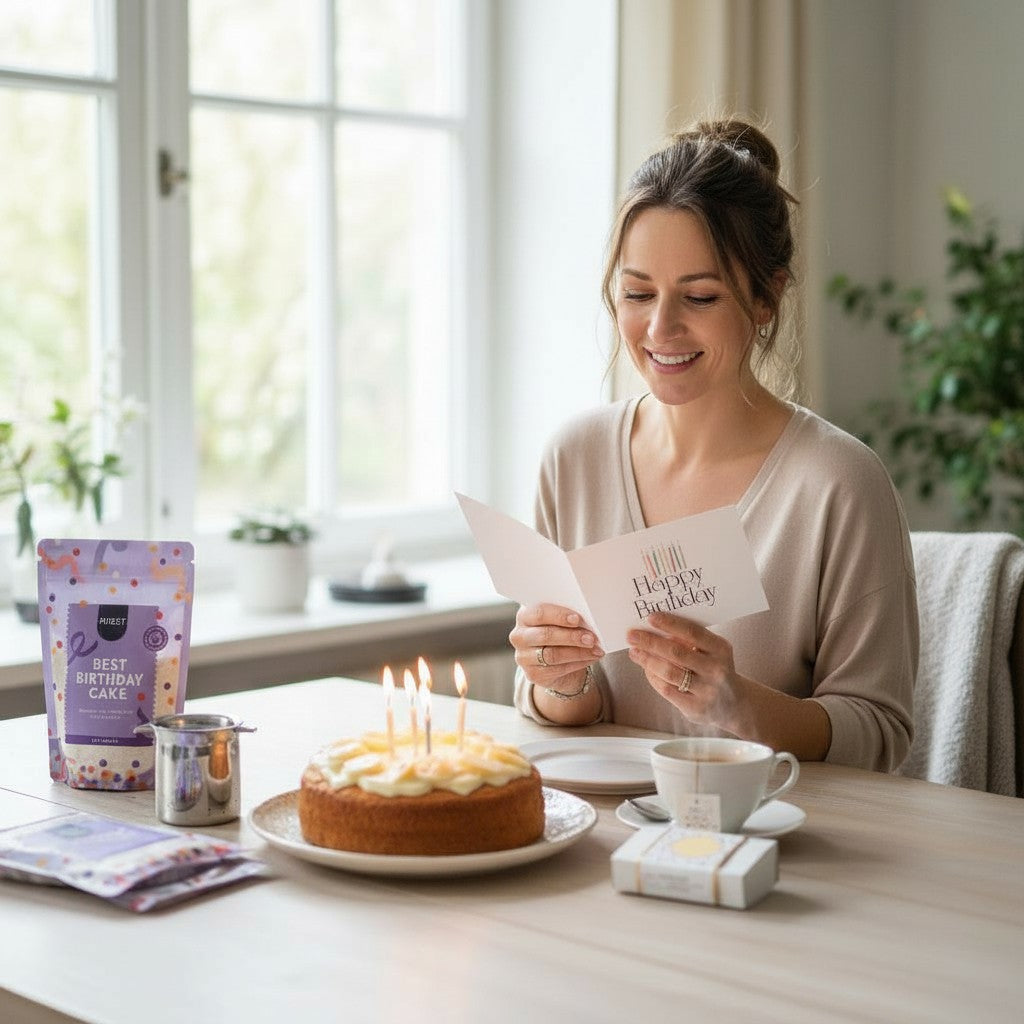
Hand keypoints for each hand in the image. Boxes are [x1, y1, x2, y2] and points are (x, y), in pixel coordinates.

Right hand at [509, 603, 603, 690]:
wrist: (555, 659)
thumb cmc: (559, 631)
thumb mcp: (559, 620)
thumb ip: (567, 616)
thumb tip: (588, 619)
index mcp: (524, 616)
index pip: (539, 613)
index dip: (559, 616)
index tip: (578, 619)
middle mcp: (519, 636)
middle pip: (545, 635)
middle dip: (571, 636)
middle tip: (591, 638)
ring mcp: (523, 657)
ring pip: (552, 654)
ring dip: (578, 652)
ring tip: (595, 649)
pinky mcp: (532, 674)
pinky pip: (557, 669)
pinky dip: (578, 663)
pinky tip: (590, 658)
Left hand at [626, 612, 743, 728]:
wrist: (735, 704)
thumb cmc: (714, 670)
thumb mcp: (712, 651)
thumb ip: (690, 641)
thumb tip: (654, 627)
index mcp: (721, 649)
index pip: (693, 632)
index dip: (670, 624)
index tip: (650, 617)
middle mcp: (716, 670)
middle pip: (677, 652)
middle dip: (650, 642)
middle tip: (631, 635)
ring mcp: (707, 691)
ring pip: (669, 672)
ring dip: (647, 660)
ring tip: (634, 651)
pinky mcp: (696, 708)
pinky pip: (667, 689)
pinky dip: (653, 677)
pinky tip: (646, 669)